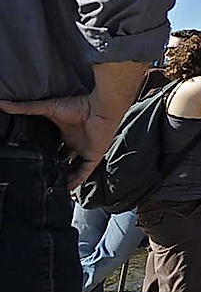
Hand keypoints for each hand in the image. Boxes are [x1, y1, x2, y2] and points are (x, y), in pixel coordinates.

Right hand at [0, 95, 116, 188]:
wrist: (100, 108)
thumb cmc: (78, 105)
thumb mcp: (47, 108)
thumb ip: (26, 108)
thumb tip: (3, 103)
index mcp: (64, 133)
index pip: (52, 147)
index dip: (43, 155)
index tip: (30, 162)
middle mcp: (74, 143)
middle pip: (62, 159)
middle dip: (53, 168)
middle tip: (39, 177)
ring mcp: (84, 151)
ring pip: (73, 169)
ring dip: (64, 177)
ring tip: (50, 186)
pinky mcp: (93, 157)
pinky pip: (84, 173)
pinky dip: (76, 181)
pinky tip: (66, 188)